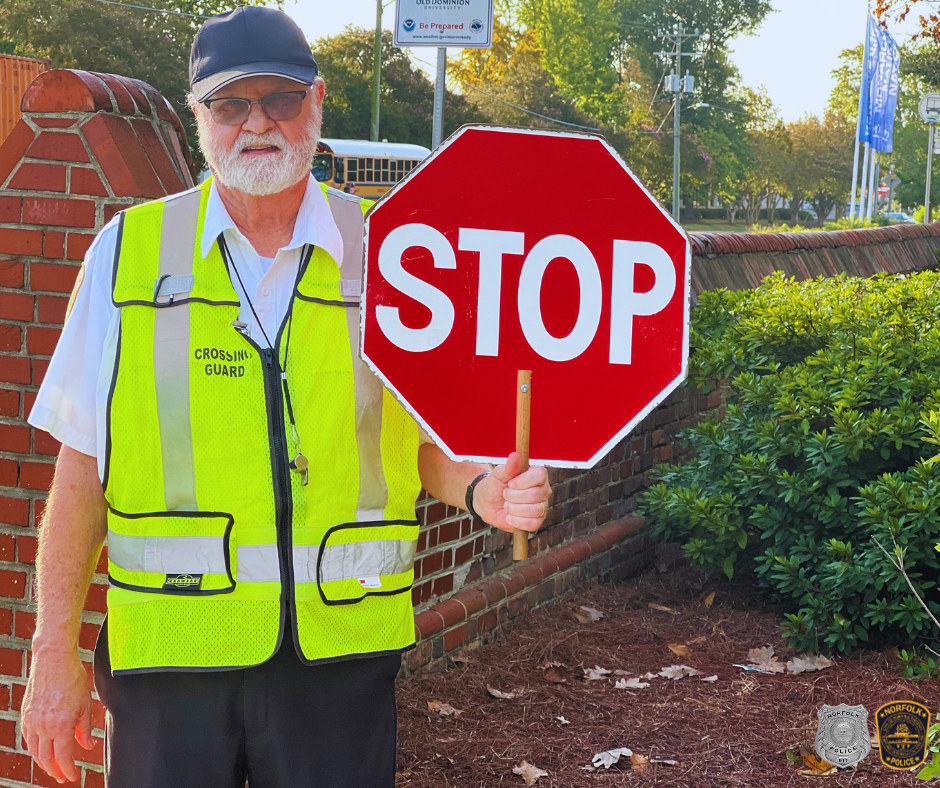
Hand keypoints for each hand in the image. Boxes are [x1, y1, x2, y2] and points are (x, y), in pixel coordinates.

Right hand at [22, 650, 94, 783]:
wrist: (53, 660)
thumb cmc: (72, 678)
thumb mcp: (85, 704)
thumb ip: (84, 729)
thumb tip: (87, 746)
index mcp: (61, 724)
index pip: (63, 756)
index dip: (68, 769)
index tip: (72, 776)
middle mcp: (44, 725)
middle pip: (46, 757)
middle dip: (55, 770)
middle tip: (62, 776)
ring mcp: (32, 721)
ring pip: (35, 750)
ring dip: (44, 762)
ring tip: (53, 767)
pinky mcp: (26, 715)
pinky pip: (29, 739)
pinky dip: (35, 748)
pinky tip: (42, 750)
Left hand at [473, 452, 551, 532]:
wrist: (487, 503)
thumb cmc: (494, 485)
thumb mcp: (498, 475)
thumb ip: (508, 467)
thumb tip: (515, 455)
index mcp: (536, 475)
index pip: (540, 475)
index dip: (524, 481)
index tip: (510, 483)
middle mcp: (543, 489)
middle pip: (535, 494)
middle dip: (514, 496)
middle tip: (505, 494)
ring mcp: (542, 506)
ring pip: (535, 510)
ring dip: (514, 509)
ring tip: (506, 505)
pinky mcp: (537, 520)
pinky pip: (534, 524)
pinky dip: (517, 521)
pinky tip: (509, 517)